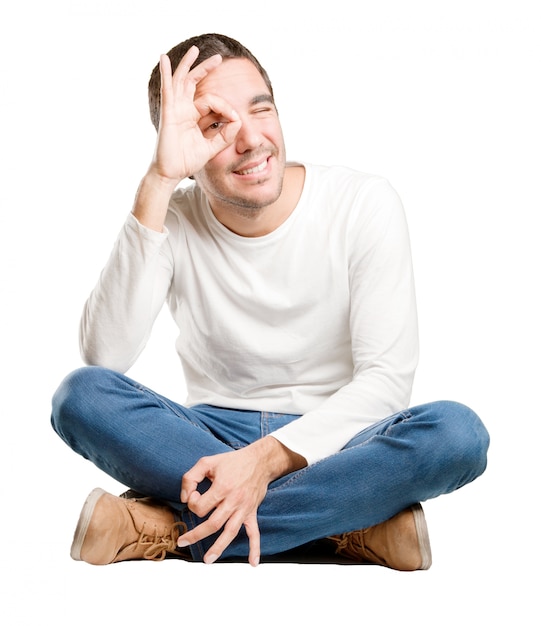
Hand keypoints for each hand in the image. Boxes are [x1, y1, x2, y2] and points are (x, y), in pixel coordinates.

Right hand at [151, 46, 240, 183]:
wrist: (170, 173)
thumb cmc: (185, 161)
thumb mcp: (210, 148)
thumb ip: (224, 136)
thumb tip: (238, 121)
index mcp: (193, 117)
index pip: (212, 102)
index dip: (226, 108)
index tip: (235, 119)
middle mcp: (183, 109)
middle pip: (195, 83)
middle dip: (205, 69)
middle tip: (218, 58)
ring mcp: (175, 109)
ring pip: (182, 80)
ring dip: (188, 64)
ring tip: (194, 50)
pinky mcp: (168, 112)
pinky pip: (167, 89)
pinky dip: (166, 73)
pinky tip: (163, 59)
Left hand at [178, 437, 306, 565]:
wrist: (260, 461)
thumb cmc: (232, 461)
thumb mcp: (207, 462)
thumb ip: (191, 477)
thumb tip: (185, 497)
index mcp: (222, 487)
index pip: (200, 505)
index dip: (192, 502)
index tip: (194, 495)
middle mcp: (233, 500)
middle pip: (212, 524)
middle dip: (195, 534)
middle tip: (182, 541)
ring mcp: (244, 509)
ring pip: (230, 532)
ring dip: (218, 547)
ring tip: (208, 560)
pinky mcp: (252, 512)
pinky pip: (255, 533)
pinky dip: (255, 548)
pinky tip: (253, 562)